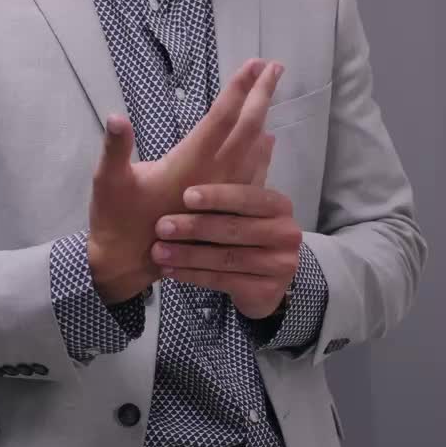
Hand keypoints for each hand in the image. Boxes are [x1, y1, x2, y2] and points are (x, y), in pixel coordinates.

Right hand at [86, 60, 282, 305]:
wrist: (128, 264)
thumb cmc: (115, 220)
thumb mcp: (107, 182)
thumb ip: (114, 149)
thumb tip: (116, 117)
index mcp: (188, 165)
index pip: (222, 118)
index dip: (239, 89)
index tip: (255, 64)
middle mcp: (213, 177)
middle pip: (247, 128)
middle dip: (261, 94)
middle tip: (274, 66)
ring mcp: (221, 194)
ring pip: (253, 151)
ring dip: (263, 119)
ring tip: (270, 92)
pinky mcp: (221, 209)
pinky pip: (251, 175)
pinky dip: (262, 152)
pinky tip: (268, 141)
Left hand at [150, 183, 301, 319]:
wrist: (264, 282)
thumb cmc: (242, 236)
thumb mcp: (239, 210)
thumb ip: (225, 188)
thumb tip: (199, 154)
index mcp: (280, 206)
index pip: (248, 197)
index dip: (217, 196)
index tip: (185, 196)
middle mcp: (287, 234)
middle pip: (235, 229)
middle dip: (194, 227)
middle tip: (161, 227)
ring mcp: (281, 265)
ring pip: (227, 258)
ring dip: (188, 255)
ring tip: (158, 252)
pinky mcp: (267, 291)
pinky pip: (224, 281)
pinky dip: (193, 275)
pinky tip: (171, 271)